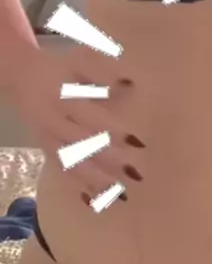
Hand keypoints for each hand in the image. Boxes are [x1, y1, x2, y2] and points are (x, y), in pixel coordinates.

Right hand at [8, 44, 143, 202]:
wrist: (22, 76)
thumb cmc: (62, 69)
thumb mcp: (80, 62)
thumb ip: (104, 73)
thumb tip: (130, 85)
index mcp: (64, 97)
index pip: (90, 117)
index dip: (112, 130)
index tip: (137, 143)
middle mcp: (55, 121)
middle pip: (83, 145)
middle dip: (110, 161)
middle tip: (136, 174)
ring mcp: (49, 139)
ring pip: (72, 163)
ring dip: (97, 180)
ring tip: (122, 195)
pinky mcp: (47, 150)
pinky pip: (62, 171)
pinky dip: (79, 186)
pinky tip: (96, 201)